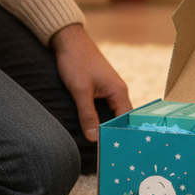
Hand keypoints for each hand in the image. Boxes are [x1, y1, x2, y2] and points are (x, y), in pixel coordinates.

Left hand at [50, 23, 131, 141]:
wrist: (68, 40)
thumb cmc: (76, 61)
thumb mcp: (80, 90)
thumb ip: (87, 114)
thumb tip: (95, 138)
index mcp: (118, 91)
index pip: (126, 120)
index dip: (121, 135)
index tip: (115, 152)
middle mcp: (117, 90)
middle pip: (121, 118)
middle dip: (115, 134)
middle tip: (109, 153)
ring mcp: (109, 89)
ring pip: (112, 113)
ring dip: (107, 126)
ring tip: (102, 146)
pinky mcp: (100, 88)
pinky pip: (104, 108)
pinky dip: (101, 118)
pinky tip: (93, 128)